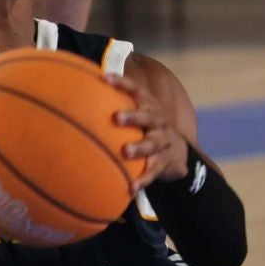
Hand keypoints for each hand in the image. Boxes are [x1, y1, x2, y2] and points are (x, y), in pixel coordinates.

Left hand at [107, 73, 189, 187]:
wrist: (178, 151)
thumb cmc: (147, 127)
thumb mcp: (139, 112)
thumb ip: (119, 101)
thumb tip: (86, 84)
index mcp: (149, 106)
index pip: (136, 90)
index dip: (121, 83)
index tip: (104, 78)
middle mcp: (158, 122)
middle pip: (147, 117)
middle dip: (133, 117)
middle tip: (117, 117)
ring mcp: (162, 142)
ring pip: (152, 144)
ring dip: (139, 147)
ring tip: (126, 151)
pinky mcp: (164, 162)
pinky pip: (153, 171)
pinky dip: (143, 179)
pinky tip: (131, 187)